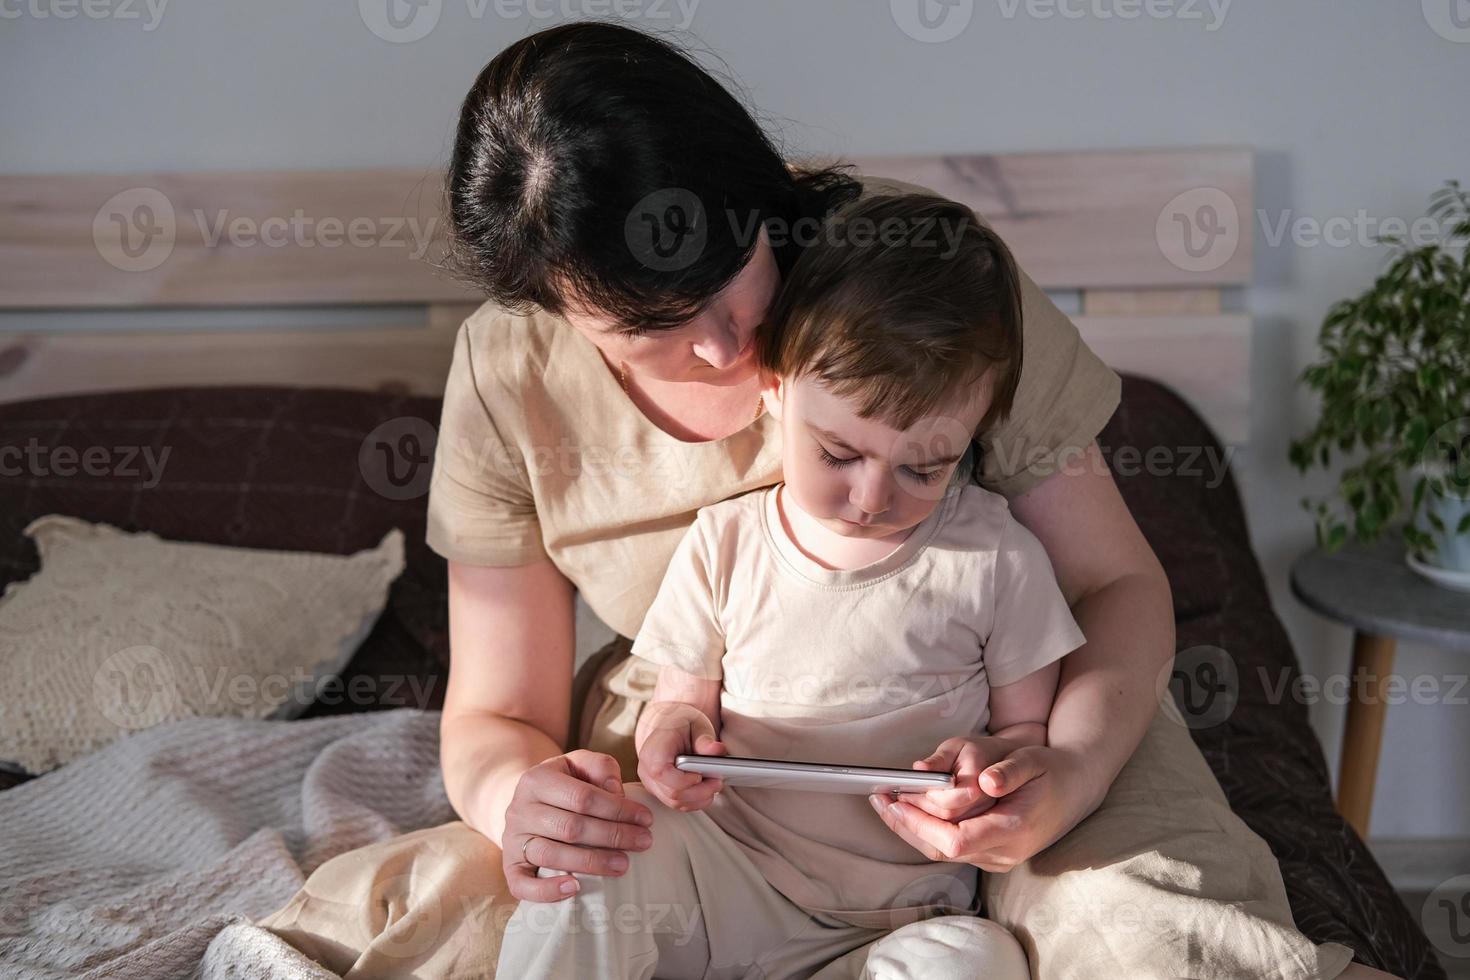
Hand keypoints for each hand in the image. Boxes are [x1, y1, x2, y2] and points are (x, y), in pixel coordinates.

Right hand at [503, 749, 655, 902]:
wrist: (527, 803)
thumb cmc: (564, 783)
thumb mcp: (579, 764)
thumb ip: (600, 768)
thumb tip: (616, 792)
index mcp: (536, 779)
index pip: (582, 797)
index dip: (618, 810)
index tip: (646, 819)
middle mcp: (520, 809)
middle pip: (571, 828)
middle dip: (613, 836)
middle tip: (644, 842)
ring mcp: (512, 840)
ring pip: (551, 855)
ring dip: (591, 863)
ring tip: (623, 865)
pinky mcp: (510, 867)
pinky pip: (521, 885)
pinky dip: (547, 891)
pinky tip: (575, 889)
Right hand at [637, 705, 727, 812]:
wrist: (669, 724)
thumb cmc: (682, 723)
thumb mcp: (697, 724)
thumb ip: (705, 739)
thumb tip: (717, 750)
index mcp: (653, 749)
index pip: (662, 773)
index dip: (685, 780)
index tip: (702, 774)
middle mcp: (646, 768)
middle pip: (671, 793)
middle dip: (699, 791)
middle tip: (718, 781)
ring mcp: (650, 782)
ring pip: (674, 802)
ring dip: (698, 799)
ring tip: (714, 785)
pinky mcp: (658, 790)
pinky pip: (675, 803)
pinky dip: (693, 802)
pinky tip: (706, 792)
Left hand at [869, 741, 1097, 871]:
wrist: (1077, 789)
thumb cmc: (1053, 771)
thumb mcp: (1034, 760)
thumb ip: (1010, 770)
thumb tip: (985, 781)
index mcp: (1014, 829)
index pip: (955, 840)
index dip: (921, 824)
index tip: (896, 801)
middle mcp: (1005, 852)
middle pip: (942, 851)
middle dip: (906, 826)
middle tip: (879, 799)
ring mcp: (999, 858)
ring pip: (943, 853)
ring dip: (912, 829)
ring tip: (886, 803)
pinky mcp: (992, 854)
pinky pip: (951, 848)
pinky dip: (927, 831)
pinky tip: (910, 811)